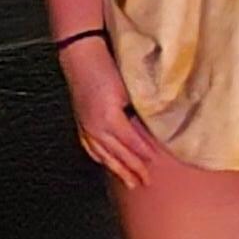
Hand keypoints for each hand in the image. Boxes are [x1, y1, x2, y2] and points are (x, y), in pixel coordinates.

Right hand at [64, 40, 166, 189]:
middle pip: (119, 155)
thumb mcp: (128, 90)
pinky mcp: (81, 123)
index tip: (158, 164)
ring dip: (119, 170)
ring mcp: (87, 127)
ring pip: (105, 155)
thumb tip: (153, 128)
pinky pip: (91, 148)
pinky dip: (102, 159)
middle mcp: (97, 127)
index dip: (146, 156)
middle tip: (147, 182)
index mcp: (111, 119)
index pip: (133, 144)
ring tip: (130, 182)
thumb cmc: (105, 67)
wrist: (80, 56)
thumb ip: (139, 112)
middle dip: (134, 170)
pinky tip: (107, 164)